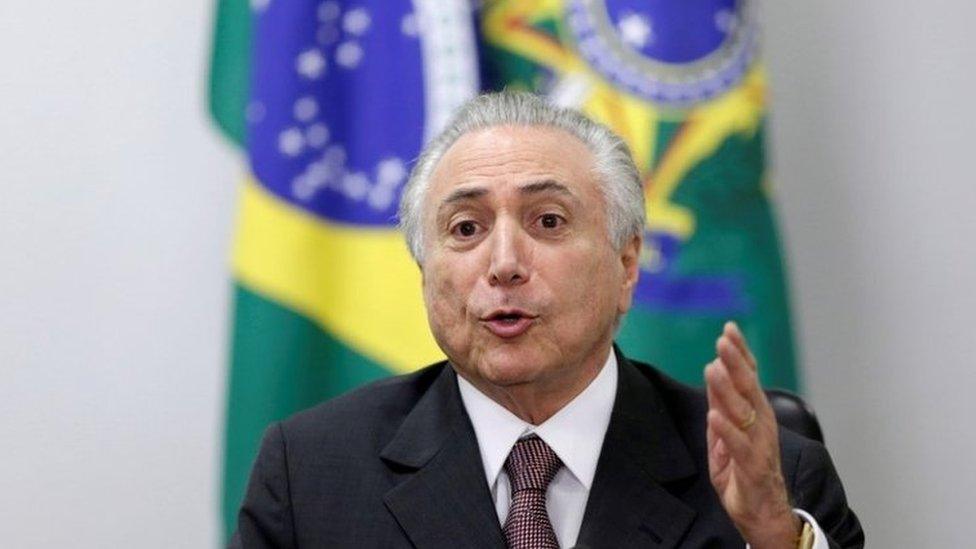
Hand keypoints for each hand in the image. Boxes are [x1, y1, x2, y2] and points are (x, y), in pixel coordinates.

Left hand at [705, 322, 800, 548]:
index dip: (740, 352)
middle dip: (736, 361)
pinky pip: (738, 445)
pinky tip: (714, 415)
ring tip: (713, 367)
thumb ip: (721, 402)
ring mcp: (759, 443)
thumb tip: (713, 369)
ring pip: (744, 411)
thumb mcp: (726, 430)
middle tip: (724, 339)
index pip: (749, 376)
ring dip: (728, 389)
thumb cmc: (743, 469)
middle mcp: (761, 422)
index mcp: (755, 411)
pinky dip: (725, 430)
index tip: (729, 328)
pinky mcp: (752, 466)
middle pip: (748, 387)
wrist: (762, 512)